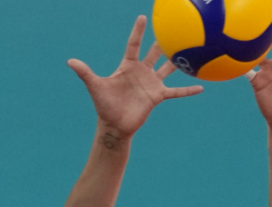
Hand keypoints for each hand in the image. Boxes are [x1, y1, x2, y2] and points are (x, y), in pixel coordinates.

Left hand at [68, 15, 202, 137]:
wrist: (114, 125)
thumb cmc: (104, 105)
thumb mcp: (95, 87)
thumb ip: (85, 73)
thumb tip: (70, 61)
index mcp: (127, 66)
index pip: (134, 45)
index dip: (138, 32)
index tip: (143, 18)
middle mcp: (141, 72)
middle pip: (154, 53)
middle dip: (162, 41)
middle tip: (173, 28)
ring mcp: (151, 84)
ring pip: (168, 69)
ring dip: (178, 61)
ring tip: (192, 51)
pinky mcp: (157, 96)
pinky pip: (176, 92)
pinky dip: (187, 90)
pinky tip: (201, 87)